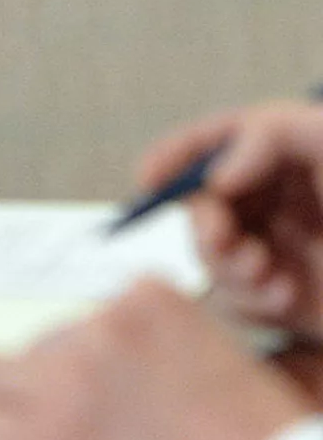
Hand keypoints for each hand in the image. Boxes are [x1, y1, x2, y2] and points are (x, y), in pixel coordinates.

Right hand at [140, 101, 322, 338]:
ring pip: (212, 255)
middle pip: (200, 203)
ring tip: (271, 277)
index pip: (210, 142)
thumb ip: (268, 137)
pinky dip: (253, 302)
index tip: (151, 180)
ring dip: (230, 267)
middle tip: (229, 243)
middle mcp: (273, 200)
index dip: (174, 157)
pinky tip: (289, 298)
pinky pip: (238, 301)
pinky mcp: (289, 299)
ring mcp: (279, 249)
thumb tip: (217, 173)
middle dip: (204, 225)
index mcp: (281, 154)